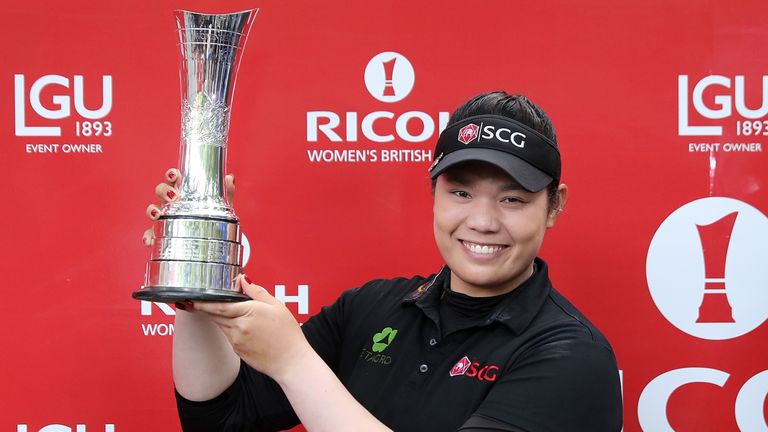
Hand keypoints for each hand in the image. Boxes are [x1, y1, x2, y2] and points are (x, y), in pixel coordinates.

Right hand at [141, 168, 235, 246]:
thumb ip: (226, 191)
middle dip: (163, 191)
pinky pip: (151, 233)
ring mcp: (164, 216)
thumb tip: (230, 178)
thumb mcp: (219, 204)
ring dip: (152, 210)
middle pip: (160, 190)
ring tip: (157, 215)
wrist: (208, 234)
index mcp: (182, 190)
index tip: (174, 175)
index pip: (174, 178)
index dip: (171, 174)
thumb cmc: (209, 213)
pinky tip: (149, 241)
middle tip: (173, 197)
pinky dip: (148, 236)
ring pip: (153, 210)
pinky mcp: (161, 231)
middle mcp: (170, 201)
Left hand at [191, 277, 310, 380]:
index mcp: (249, 312)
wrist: (291, 361)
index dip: (203, 302)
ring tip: (211, 309)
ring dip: (216, 317)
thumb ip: (257, 292)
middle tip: (192, 301)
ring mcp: (237, 340)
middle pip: (215, 315)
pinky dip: (227, 327)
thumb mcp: (277, 306)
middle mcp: (239, 327)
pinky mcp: (237, 350)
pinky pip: (227, 335)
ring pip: (221, 325)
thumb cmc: (287, 333)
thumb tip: (242, 280)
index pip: (219, 305)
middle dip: (204, 308)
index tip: (191, 298)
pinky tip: (234, 324)